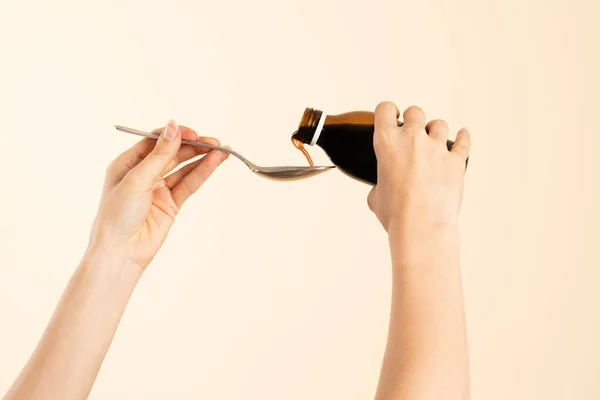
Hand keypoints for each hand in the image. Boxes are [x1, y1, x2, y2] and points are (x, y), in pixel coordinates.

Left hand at [88, 120, 227, 269]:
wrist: (120, 252)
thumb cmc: (117, 215)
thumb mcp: (137, 179)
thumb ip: (159, 155)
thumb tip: (173, 127)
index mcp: (128, 163)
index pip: (156, 141)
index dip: (176, 135)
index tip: (193, 134)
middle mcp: (144, 173)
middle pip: (173, 153)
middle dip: (194, 146)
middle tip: (215, 143)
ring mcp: (159, 189)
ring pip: (184, 168)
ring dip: (203, 158)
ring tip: (223, 151)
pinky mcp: (172, 204)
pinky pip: (189, 184)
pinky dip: (202, 173)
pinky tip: (214, 163)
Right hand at [367, 103, 470, 231]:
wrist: (421, 225)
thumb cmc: (396, 213)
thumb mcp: (375, 197)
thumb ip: (379, 185)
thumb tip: (383, 189)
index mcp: (387, 143)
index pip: (385, 109)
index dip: (388, 112)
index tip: (391, 117)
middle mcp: (412, 139)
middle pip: (415, 111)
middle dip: (413, 120)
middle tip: (412, 132)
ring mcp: (437, 148)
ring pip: (440, 124)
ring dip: (436, 130)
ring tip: (434, 141)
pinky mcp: (456, 161)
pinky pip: (463, 142)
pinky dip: (463, 138)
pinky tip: (463, 135)